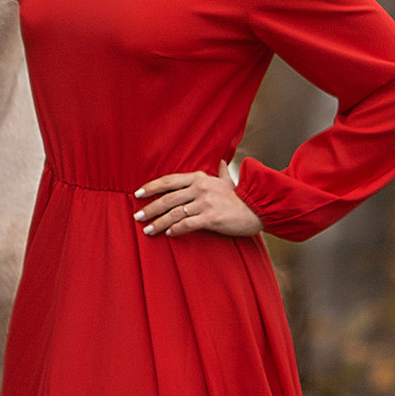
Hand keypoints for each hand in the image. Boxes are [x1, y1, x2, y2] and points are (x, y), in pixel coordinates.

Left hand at [134, 166, 262, 240]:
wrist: (257, 210)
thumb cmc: (240, 198)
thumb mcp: (228, 181)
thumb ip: (221, 172)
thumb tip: (221, 162)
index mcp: (200, 178)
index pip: (169, 181)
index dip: (152, 187)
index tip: (138, 194)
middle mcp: (200, 188)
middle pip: (168, 198)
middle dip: (150, 208)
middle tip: (137, 216)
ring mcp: (205, 202)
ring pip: (174, 213)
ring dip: (158, 222)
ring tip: (148, 230)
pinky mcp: (211, 217)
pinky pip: (187, 224)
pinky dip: (175, 229)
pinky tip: (168, 234)